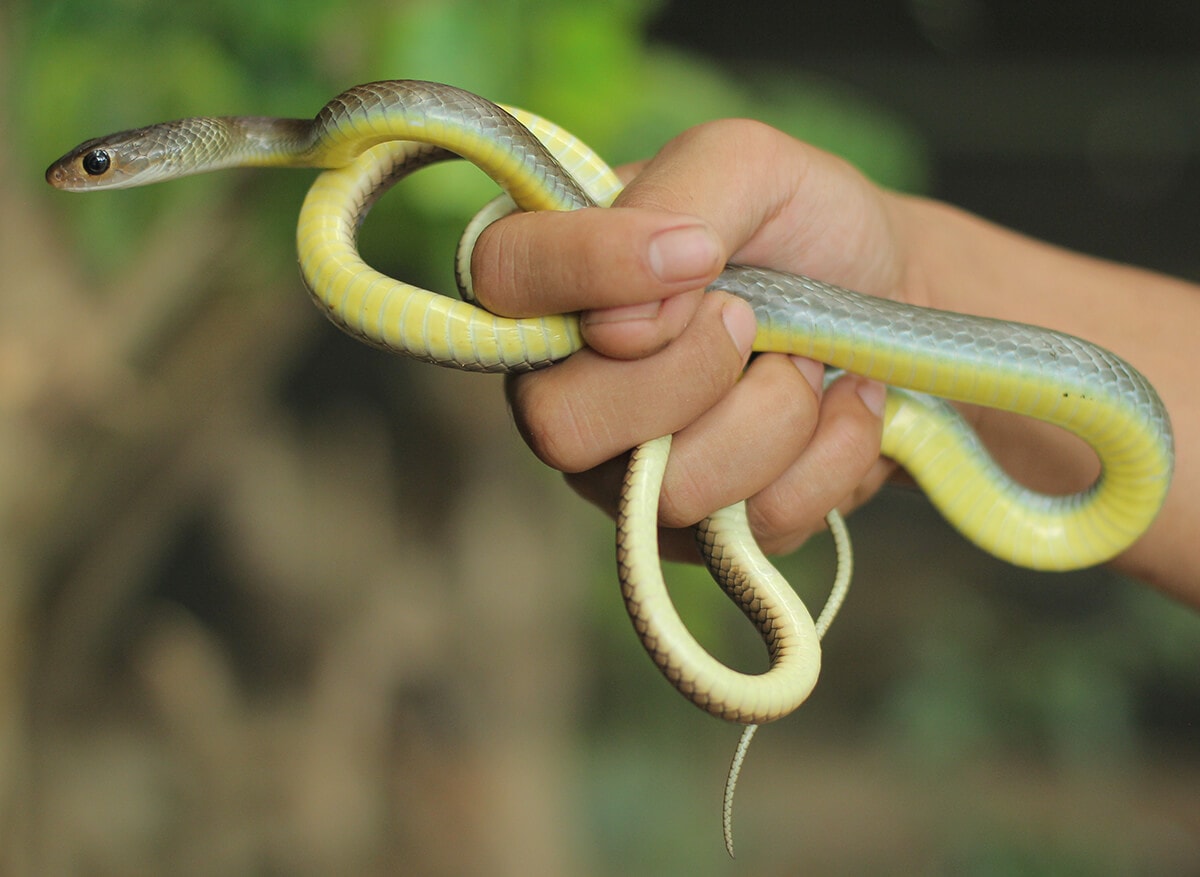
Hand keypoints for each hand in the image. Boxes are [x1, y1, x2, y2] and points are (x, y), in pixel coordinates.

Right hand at [470, 119, 903, 559]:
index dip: (588, 272)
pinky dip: (826, 456)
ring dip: (773, 413)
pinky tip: (839, 408)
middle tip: (752, 320)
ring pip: (666, 489)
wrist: (899, 300)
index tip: (701, 257)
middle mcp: (563, 384)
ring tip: (806, 362)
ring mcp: (623, 471)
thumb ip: (678, 200)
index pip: (501, 277)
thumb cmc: (805, 226)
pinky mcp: (696, 532)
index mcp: (551, 279)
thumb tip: (623, 319)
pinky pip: (748, 526)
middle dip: (690, 372)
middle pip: (559, 423)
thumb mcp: (749, 163)